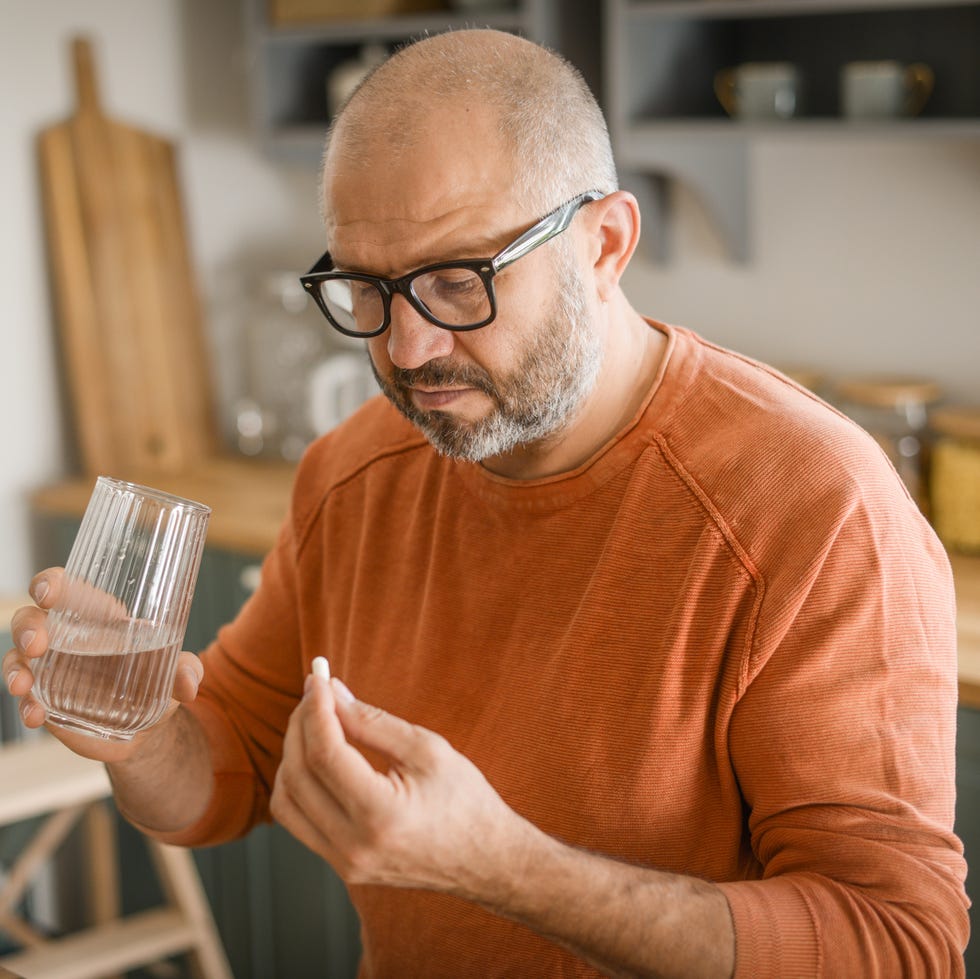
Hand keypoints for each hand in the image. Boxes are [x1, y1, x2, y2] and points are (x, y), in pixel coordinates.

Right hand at [2, 568, 203, 762]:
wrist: (148, 728)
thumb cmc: (158, 682)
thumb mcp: (175, 673)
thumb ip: (186, 670)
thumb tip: (190, 682)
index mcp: (98, 617)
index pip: (67, 588)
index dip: (52, 583)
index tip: (49, 592)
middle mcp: (67, 637)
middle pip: (32, 618)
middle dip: (28, 627)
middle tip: (37, 645)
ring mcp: (51, 668)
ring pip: (17, 656)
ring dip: (15, 668)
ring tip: (24, 686)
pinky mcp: (46, 699)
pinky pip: (25, 697)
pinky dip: (25, 705)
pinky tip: (35, 716)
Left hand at [271, 674, 532, 897]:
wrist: (486, 860)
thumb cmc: (466, 800)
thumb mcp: (427, 750)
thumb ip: (373, 722)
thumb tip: (331, 693)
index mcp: (381, 816)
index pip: (325, 754)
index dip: (316, 708)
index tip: (319, 676)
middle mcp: (354, 846)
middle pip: (299, 774)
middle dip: (301, 723)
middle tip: (317, 689)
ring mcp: (344, 863)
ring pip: (287, 800)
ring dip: (293, 753)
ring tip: (316, 720)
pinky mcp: (341, 866)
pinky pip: (298, 820)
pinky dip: (298, 782)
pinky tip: (317, 755)